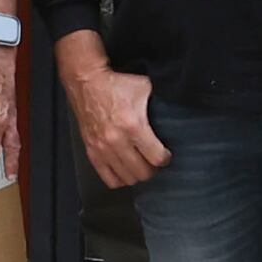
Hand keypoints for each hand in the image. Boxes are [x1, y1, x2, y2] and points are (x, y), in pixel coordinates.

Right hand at [66, 59, 165, 189]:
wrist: (87, 82)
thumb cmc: (116, 85)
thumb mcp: (144, 88)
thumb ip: (159, 102)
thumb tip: (175, 110)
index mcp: (133, 126)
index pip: (157, 158)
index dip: (165, 158)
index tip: (165, 154)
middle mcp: (117, 141)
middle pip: (143, 172)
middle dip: (152, 169)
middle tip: (153, 161)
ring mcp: (103, 148)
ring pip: (126, 178)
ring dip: (136, 174)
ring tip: (139, 165)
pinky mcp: (91, 151)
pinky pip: (108, 178)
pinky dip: (119, 178)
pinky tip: (123, 170)